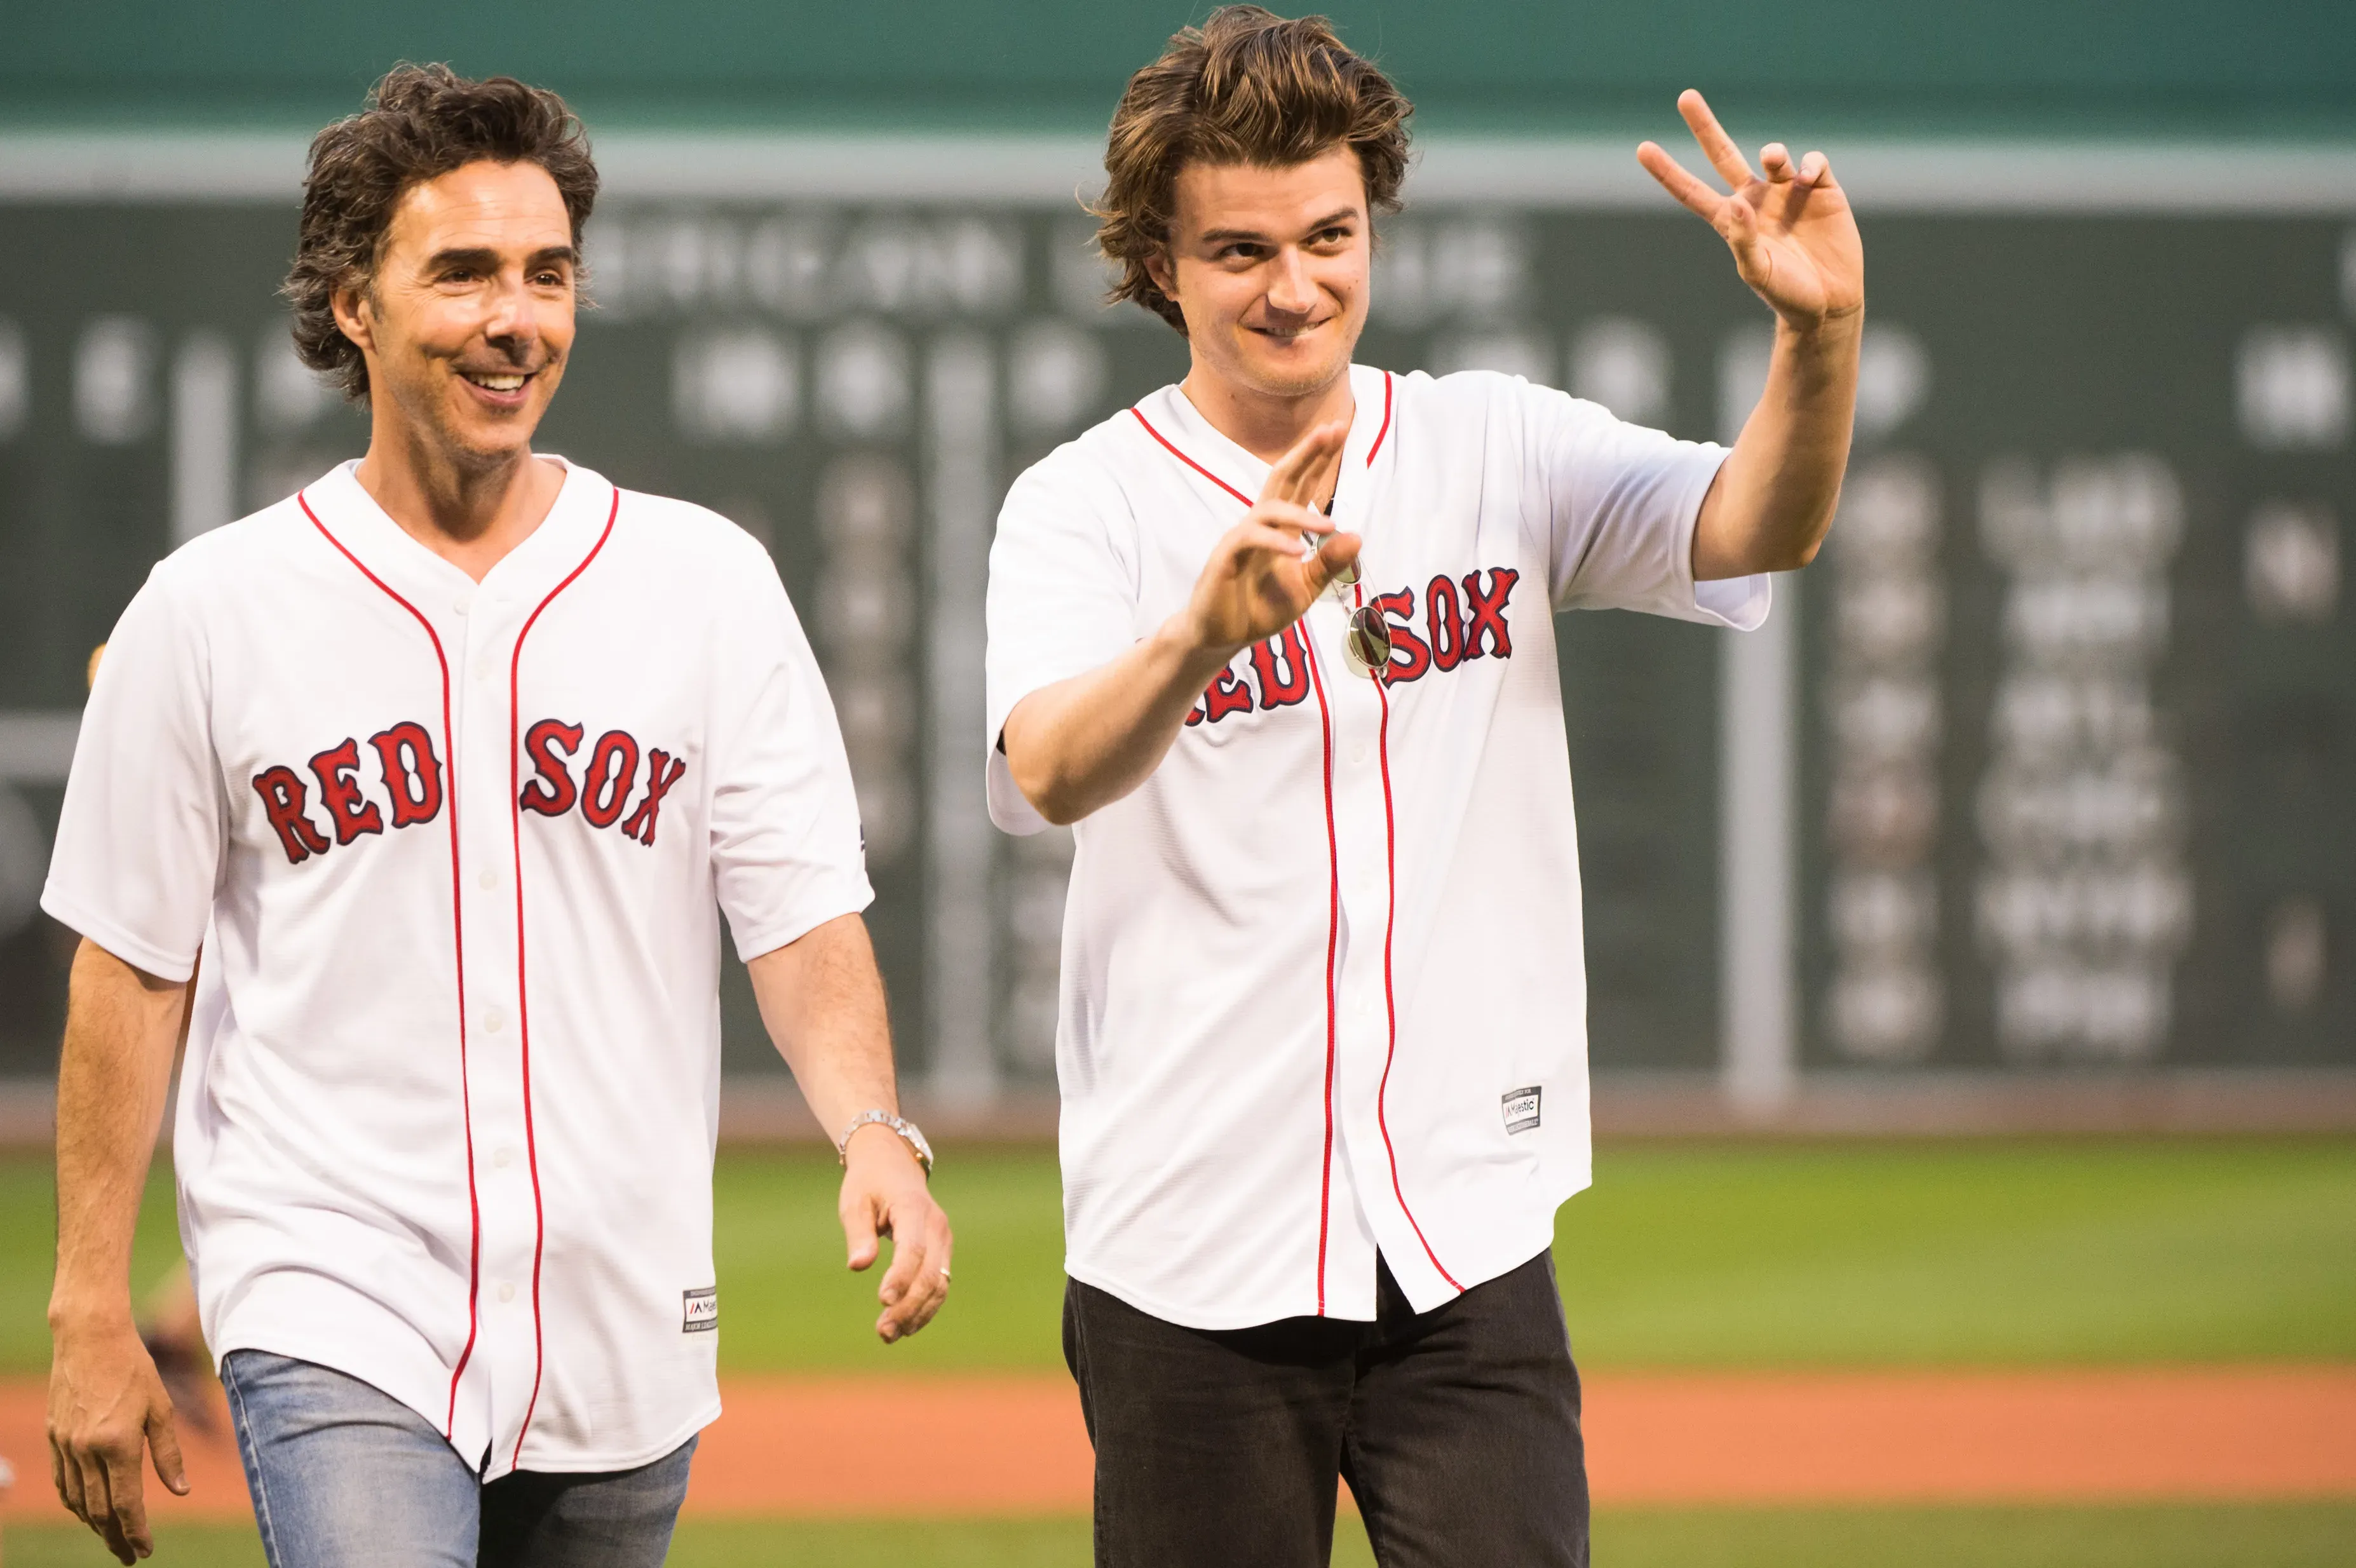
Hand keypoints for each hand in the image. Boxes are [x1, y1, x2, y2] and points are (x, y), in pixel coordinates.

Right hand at [47, 1317, 188, 1562]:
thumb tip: (180, 1491)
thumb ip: (169, 1453)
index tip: (145, 1552)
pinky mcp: (53, 1437)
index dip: (136, 1533)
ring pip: (78, 1500)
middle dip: (116, 1538)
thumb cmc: (134, 1368)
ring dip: (94, 1525)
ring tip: (112, 1537)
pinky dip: (74, 1502)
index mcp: (118, 1445)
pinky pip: (63, 1481)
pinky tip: (86, 1510)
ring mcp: (65, 1445)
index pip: (126, 1505)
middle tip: (130, 1556)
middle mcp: (87, 1450)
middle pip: (99, 1511)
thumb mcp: (162, 1408)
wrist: (89, 1337)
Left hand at [839, 1125, 952, 1343]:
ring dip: (917, 1313)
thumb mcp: (855, 1202)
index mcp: (913, 1208)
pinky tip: (906, 1327)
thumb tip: (858, 1267)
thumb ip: (859, 1234)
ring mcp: (943, 1240)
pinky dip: (926, 1308)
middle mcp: (936, 1226)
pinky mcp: (942, 1252)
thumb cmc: (868, 1184)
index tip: (883, 1302)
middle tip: (882, 1331)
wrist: (893, 1165)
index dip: (900, 1277)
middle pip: (930, 1274)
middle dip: (908, 1306)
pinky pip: (940, 1284)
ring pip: (939, 1284)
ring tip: (889, 1335)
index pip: (913, 1249)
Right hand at [1179, 421, 1359, 660]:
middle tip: (1331, 429)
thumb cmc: (1258, 608)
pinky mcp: (1225, 558)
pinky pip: (1251, 540)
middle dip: (1307, 454)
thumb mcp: (1305, 588)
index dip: (1318, 458)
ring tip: (1328, 524)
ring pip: (1268, 509)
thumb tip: (1356, 536)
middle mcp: (1260, 525)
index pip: (1300, 484)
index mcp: (1279, 528)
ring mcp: (1241, 539)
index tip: (1339, 430)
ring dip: (1300, 513)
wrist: (1220, 635)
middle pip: (1282, 478)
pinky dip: (1275, 543)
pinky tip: (1298, 551)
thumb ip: (1329, 564)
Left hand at [1638, 90, 1863, 329]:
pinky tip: (1809, 179)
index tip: (1642, 149)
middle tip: (1685, 97)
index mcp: (1732, 220)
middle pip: (1723, 155)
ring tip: (1774, 161)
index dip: (1668, 172)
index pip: (1691, 191)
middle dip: (1704, 126)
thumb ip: (1742, 240)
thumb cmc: (1788, 293)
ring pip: (1773, 155)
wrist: (1829, 302)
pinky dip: (1809, 163)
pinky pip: (1812, 162)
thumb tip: (1737, 202)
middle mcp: (1756, 199)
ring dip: (1772, 153)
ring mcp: (1788, 192)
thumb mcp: (1758, 271)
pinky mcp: (1821, 190)